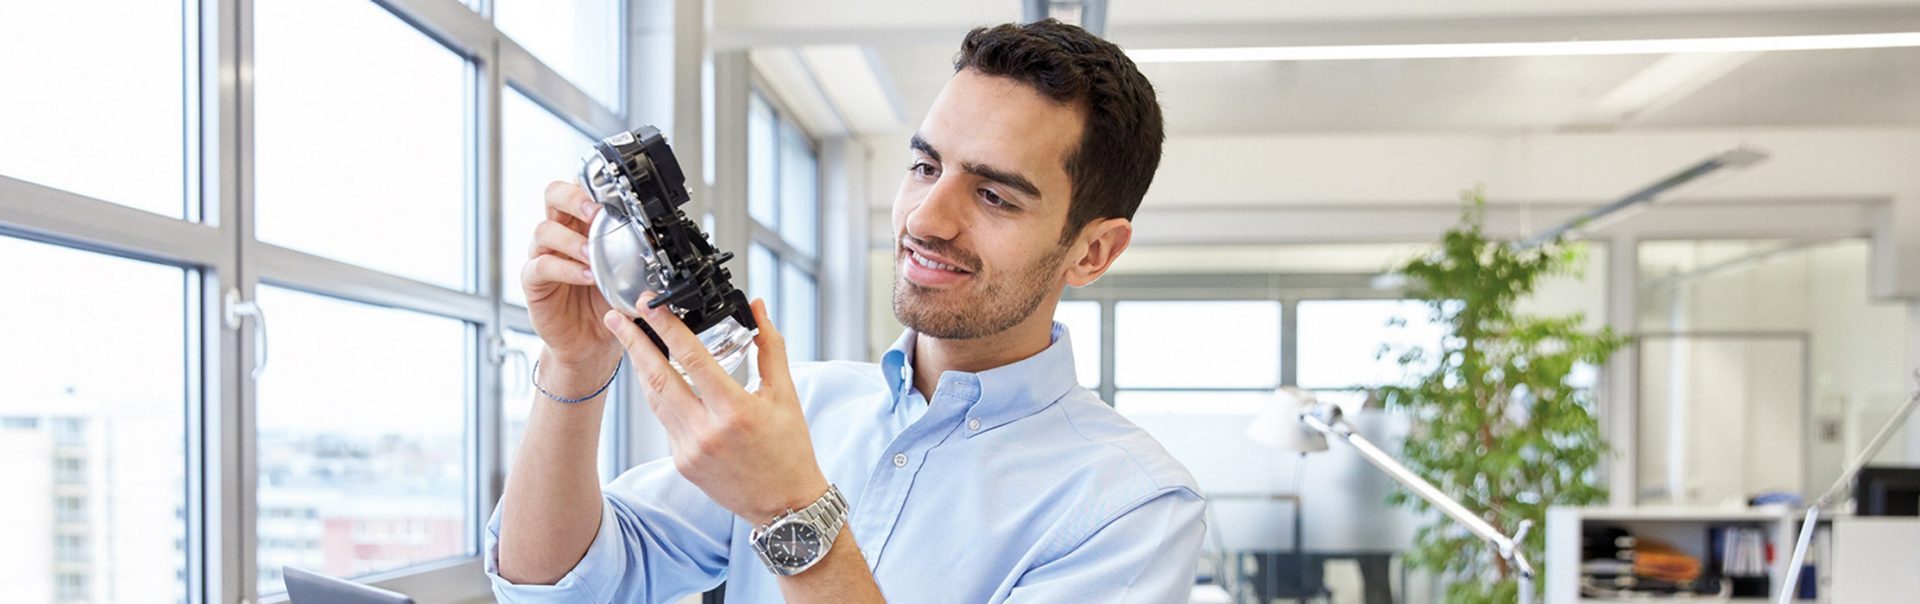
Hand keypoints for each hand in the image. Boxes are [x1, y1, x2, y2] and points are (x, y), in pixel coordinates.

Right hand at [524, 181, 620, 368]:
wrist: (592, 341)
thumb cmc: (606, 302)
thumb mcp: (629, 275)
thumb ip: (636, 255)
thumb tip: (659, 243)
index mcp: (582, 224)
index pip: (580, 188)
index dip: (592, 183)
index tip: (614, 190)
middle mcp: (561, 233)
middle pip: (554, 195)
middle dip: (575, 198)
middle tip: (596, 212)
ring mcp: (544, 254)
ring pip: (544, 230)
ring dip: (572, 240)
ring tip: (592, 255)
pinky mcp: (534, 281)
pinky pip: (541, 266)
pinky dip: (565, 268)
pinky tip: (585, 276)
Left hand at [601, 296, 829, 523]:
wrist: (784, 506)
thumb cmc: (789, 451)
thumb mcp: (785, 395)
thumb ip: (769, 347)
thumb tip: (758, 309)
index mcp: (734, 411)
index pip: (691, 358)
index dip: (667, 328)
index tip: (649, 306)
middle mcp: (706, 432)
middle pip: (657, 377)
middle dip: (632, 343)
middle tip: (616, 317)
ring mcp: (689, 449)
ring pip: (655, 399)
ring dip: (640, 367)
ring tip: (629, 340)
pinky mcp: (681, 462)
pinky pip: (665, 420)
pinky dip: (660, 395)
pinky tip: (657, 377)